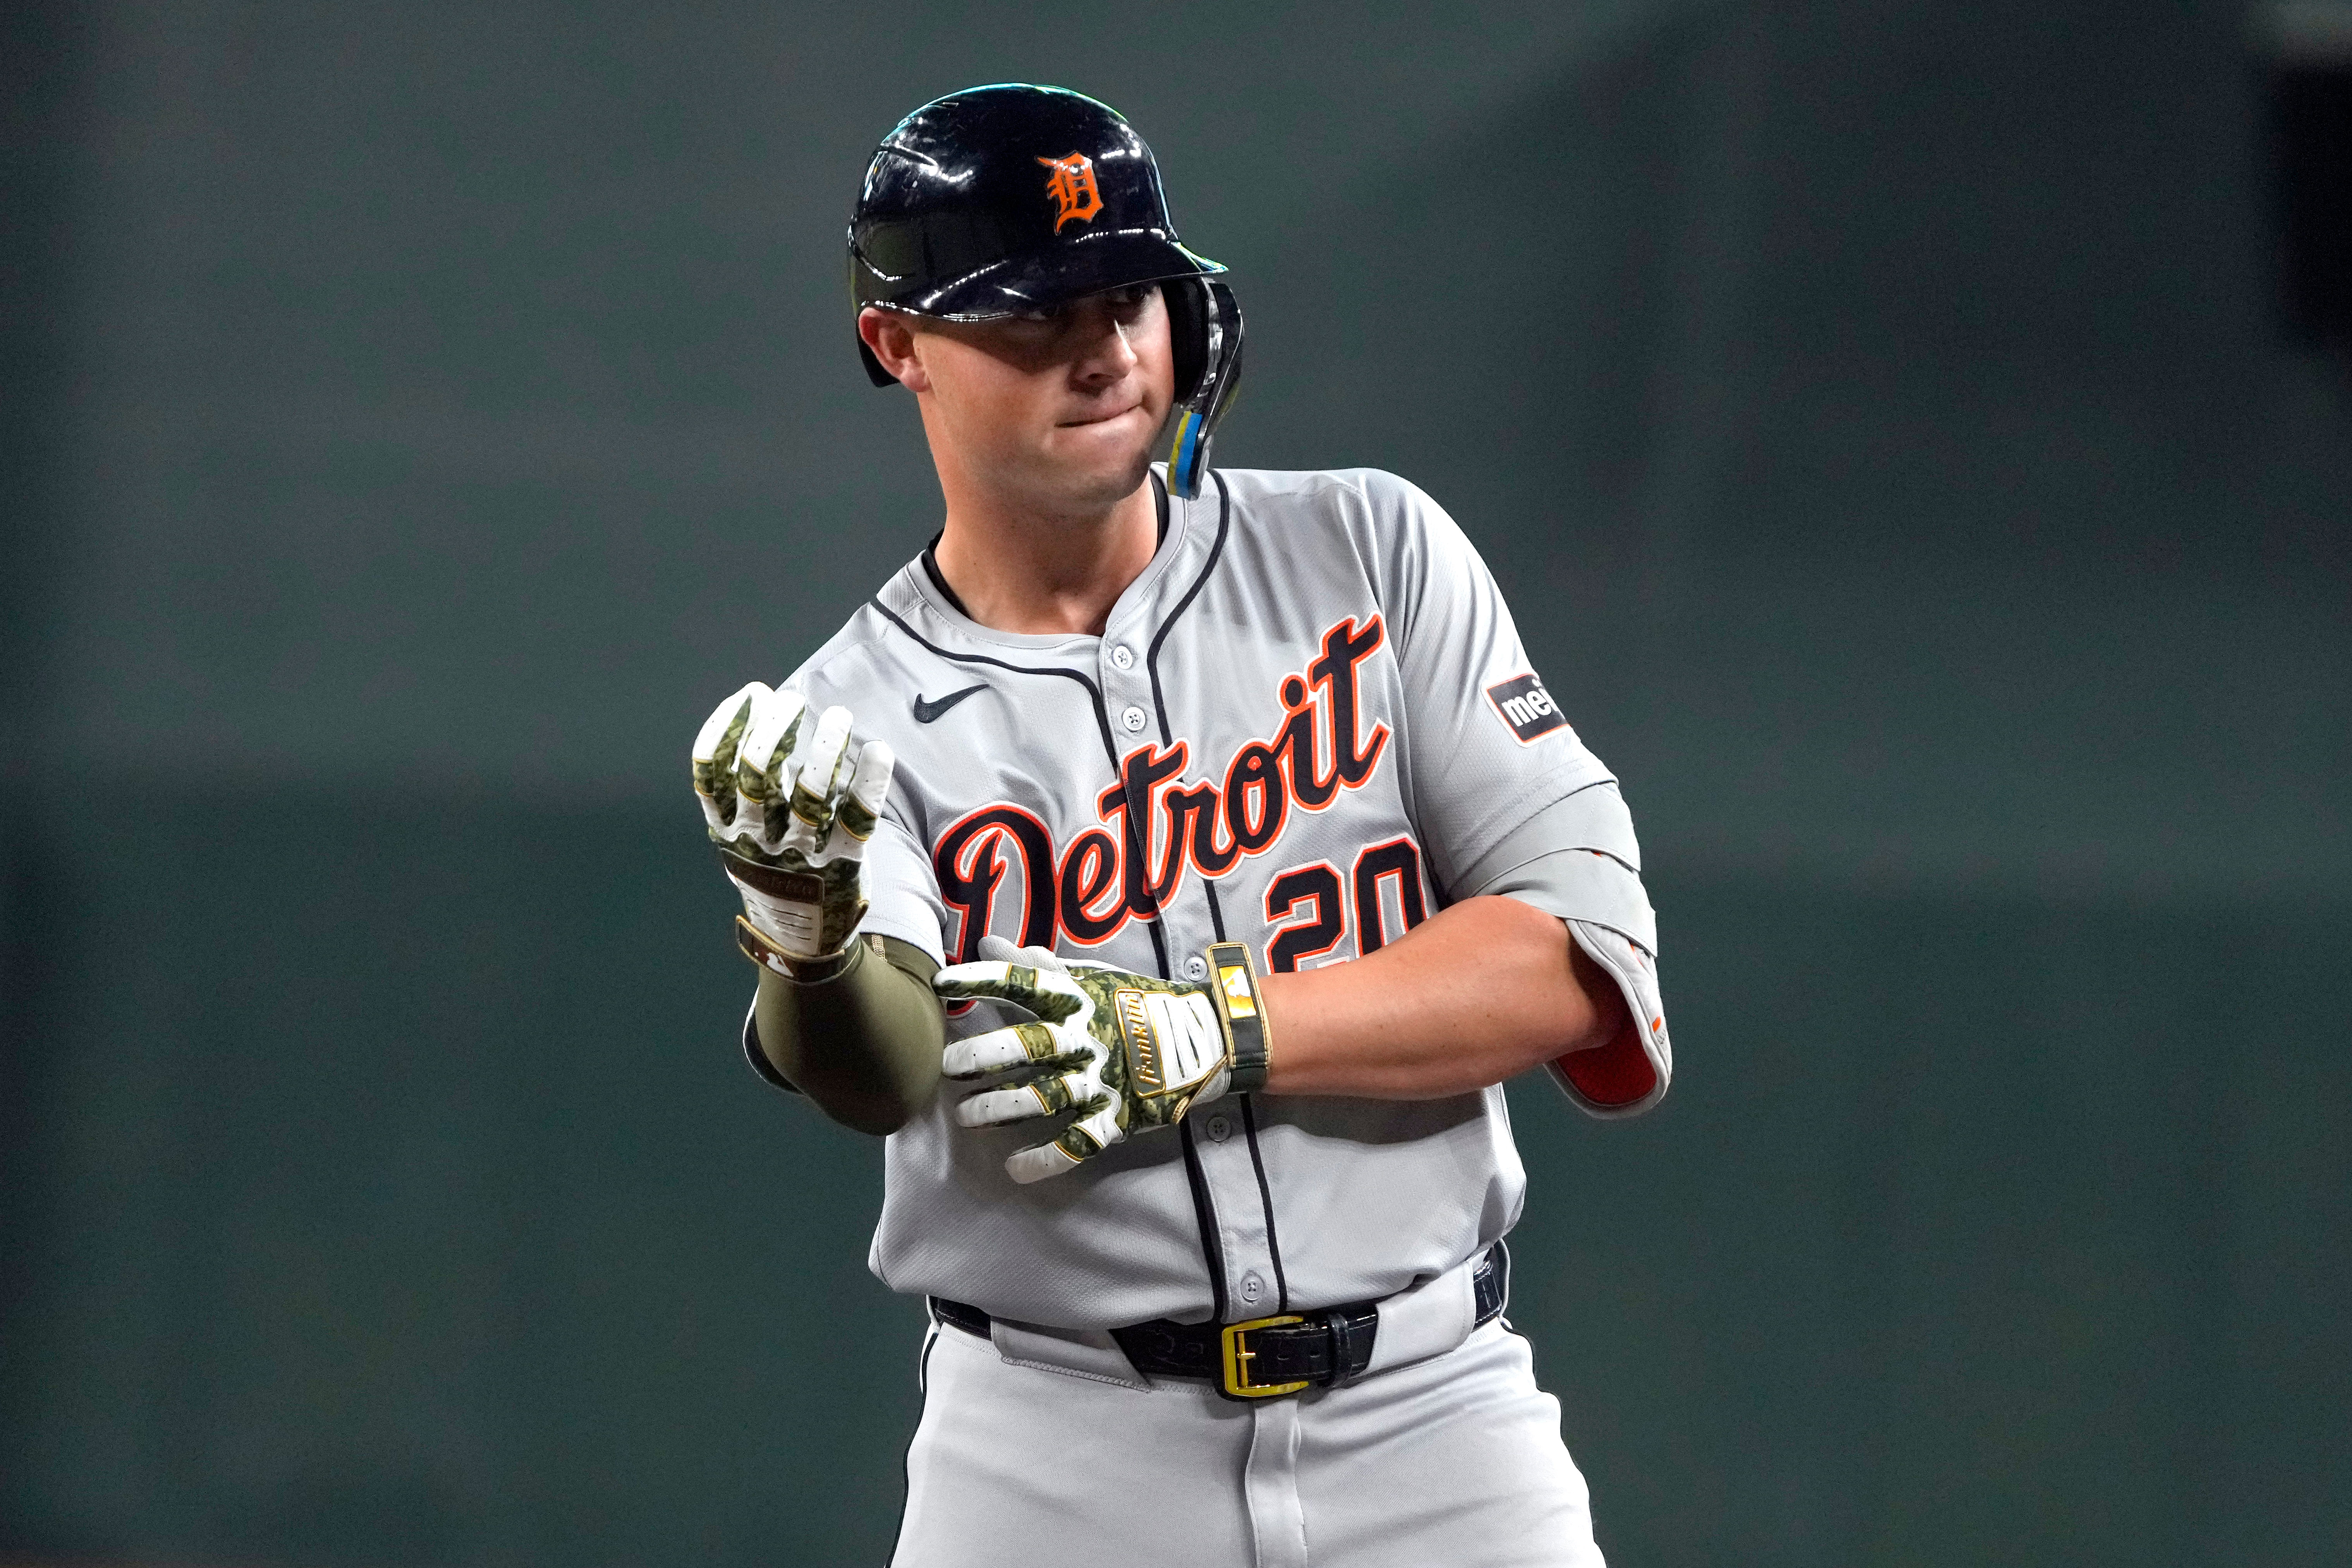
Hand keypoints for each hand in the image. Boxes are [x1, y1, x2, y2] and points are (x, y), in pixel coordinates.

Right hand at [692, 682, 893, 962]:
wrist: (802, 942)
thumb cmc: (774, 872)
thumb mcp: (743, 836)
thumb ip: (748, 784)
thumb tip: (762, 709)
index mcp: (726, 828)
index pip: (711, 769)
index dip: (728, 724)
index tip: (751, 693)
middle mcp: (758, 838)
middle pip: (757, 771)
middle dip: (774, 726)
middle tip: (793, 699)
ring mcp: (801, 852)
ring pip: (809, 791)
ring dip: (824, 745)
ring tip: (838, 716)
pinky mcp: (843, 861)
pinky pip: (857, 816)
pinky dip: (868, 780)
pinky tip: (877, 751)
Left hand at [934, 937, 1236, 1183]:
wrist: (1204, 1040)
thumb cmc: (1135, 1006)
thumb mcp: (1091, 980)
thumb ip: (1037, 967)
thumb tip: (986, 942)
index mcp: (1078, 1001)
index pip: (1023, 984)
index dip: (981, 981)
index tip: (941, 983)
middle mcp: (1087, 1039)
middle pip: (1030, 1045)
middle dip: (985, 1055)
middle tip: (948, 1067)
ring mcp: (1102, 1081)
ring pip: (1047, 1097)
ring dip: (1003, 1108)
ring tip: (967, 1117)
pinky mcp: (1117, 1118)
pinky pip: (1079, 1143)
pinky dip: (1047, 1159)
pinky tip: (1015, 1168)